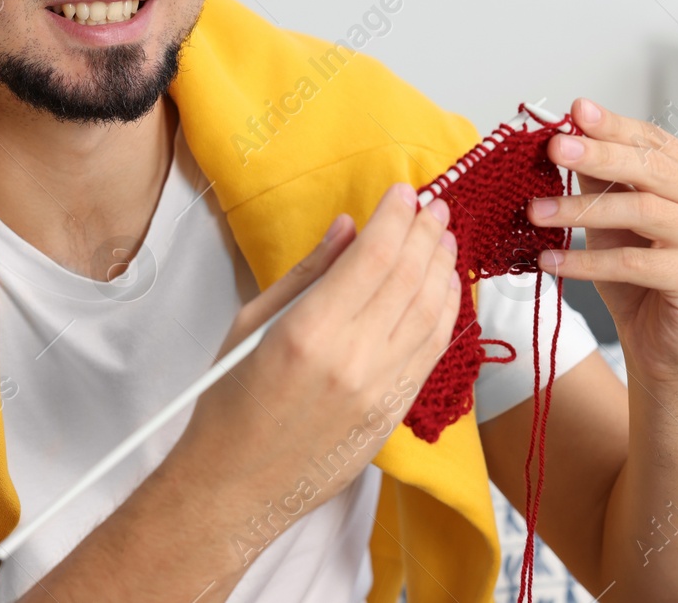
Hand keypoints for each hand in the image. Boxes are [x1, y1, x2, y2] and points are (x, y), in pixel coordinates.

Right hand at [172, 183, 461, 521]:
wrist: (236, 485)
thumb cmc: (230, 402)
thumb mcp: (252, 323)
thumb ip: (307, 273)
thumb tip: (348, 228)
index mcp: (308, 332)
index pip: (373, 256)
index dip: (395, 217)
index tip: (403, 191)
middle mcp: (352, 360)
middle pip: (409, 278)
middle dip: (426, 233)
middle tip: (432, 205)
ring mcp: (379, 391)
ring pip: (432, 313)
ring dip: (443, 267)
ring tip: (443, 237)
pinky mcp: (393, 413)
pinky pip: (433, 351)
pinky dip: (446, 311)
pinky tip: (445, 285)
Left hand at [526, 98, 677, 382]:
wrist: (663, 342)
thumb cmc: (640, 276)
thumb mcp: (613, 217)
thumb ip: (599, 178)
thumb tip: (566, 136)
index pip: (654, 141)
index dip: (612, 126)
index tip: (575, 112)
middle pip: (651, 169)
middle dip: (597, 155)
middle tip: (555, 148)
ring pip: (642, 211)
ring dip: (581, 210)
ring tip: (536, 211)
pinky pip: (633, 263)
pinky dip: (586, 261)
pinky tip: (551, 259)